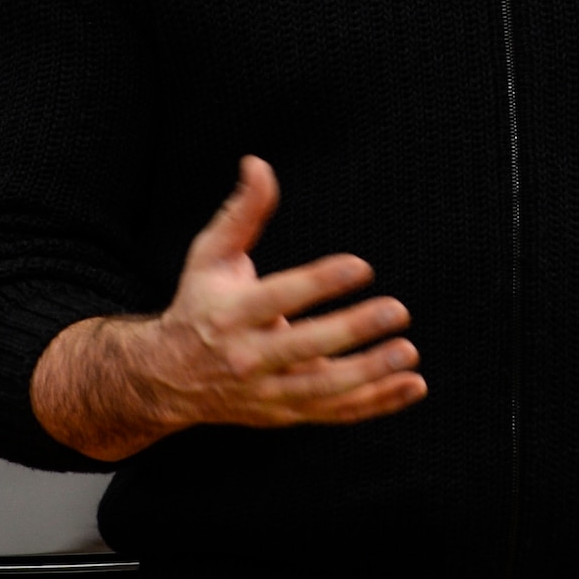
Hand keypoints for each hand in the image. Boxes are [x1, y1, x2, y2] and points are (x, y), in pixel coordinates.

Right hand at [31, 155, 425, 460]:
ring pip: (324, 390)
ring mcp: (268, 392)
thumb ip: (242, 213)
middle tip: (397, 310)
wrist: (165, 377)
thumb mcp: (210, 256)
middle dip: (353, 331)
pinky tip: (412, 385)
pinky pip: (336, 413)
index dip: (321, 282)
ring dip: (371, 374)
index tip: (362, 266)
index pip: (280, 298)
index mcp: (231, 314)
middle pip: (305, 348)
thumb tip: (258, 164)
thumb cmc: (199, 304)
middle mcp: (248, 358)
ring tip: (409, 352)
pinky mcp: (286, 413)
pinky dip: (376, 403)